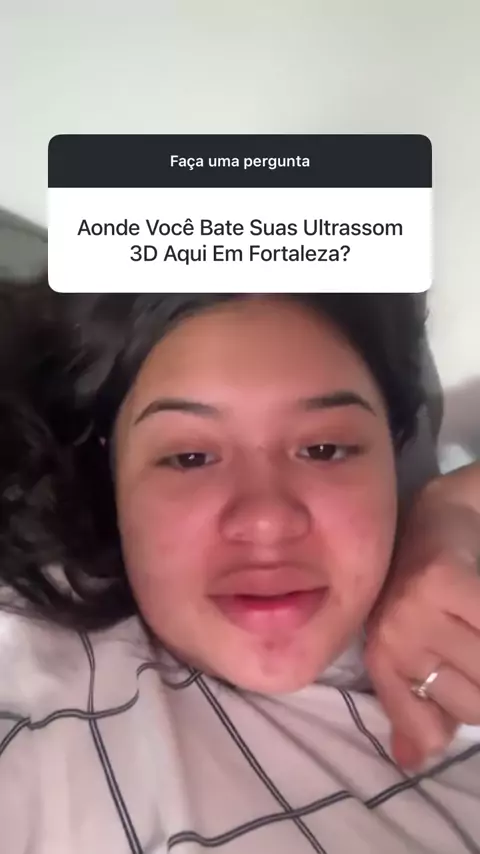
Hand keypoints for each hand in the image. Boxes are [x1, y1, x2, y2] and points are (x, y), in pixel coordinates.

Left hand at [365, 469, 479, 769]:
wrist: (440, 520)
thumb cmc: (433, 593)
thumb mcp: (421, 653)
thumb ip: (420, 709)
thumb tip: (410, 760)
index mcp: (383, 662)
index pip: (433, 731)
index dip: (466, 709)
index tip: (467, 675)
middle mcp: (389, 639)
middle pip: (474, 705)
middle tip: (472, 635)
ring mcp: (412, 609)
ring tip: (475, 620)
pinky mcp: (442, 580)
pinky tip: (479, 602)